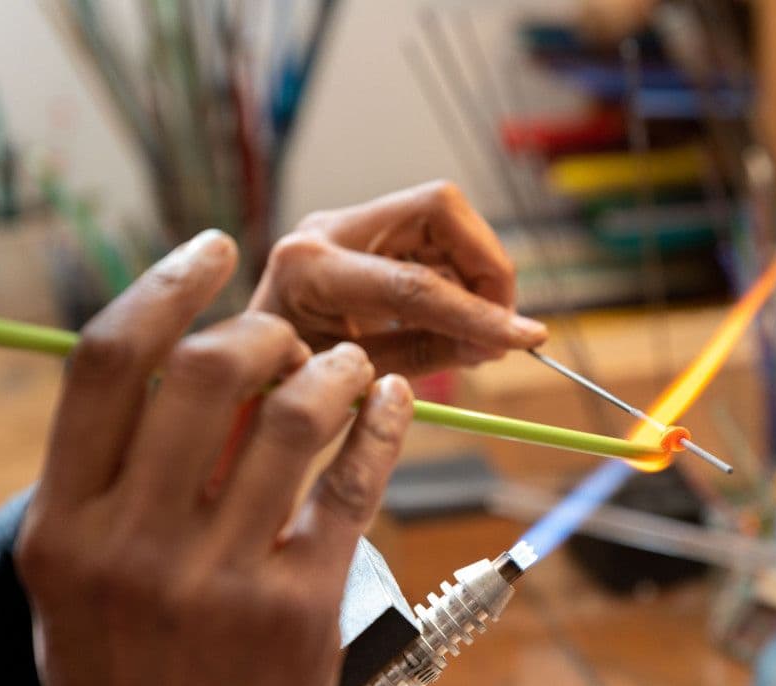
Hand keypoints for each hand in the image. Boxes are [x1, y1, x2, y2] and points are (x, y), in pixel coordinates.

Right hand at [17, 230, 413, 685]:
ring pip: (296, 416)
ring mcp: (221, 580)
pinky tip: (393, 402)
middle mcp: (133, 547)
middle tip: (294, 333)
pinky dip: (384, 424)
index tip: (213, 248)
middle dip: (267, 330)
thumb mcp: (77, 595)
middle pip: (210, 372)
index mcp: (62, 531)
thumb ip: (107, 490)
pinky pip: (356, 482)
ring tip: (353, 366)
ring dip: (338, 370)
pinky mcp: (302, 609)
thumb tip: (169, 375)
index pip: (105, 365)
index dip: (164, 286)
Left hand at [251, 180, 546, 375]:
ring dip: (479, 272)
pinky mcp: (367, 228)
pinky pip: (437, 236)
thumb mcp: (357, 383)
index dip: (479, 312)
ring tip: (479, 329)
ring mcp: (347, 223)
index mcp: (309, 272)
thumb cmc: (289, 385)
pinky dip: (462, 275)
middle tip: (502, 324)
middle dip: (487, 266)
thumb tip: (495, 343)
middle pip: (439, 210)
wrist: (247, 368)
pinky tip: (458, 315)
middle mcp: (326, 231)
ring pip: (447, 217)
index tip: (528, 337)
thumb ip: (427, 356)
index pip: (414, 284)